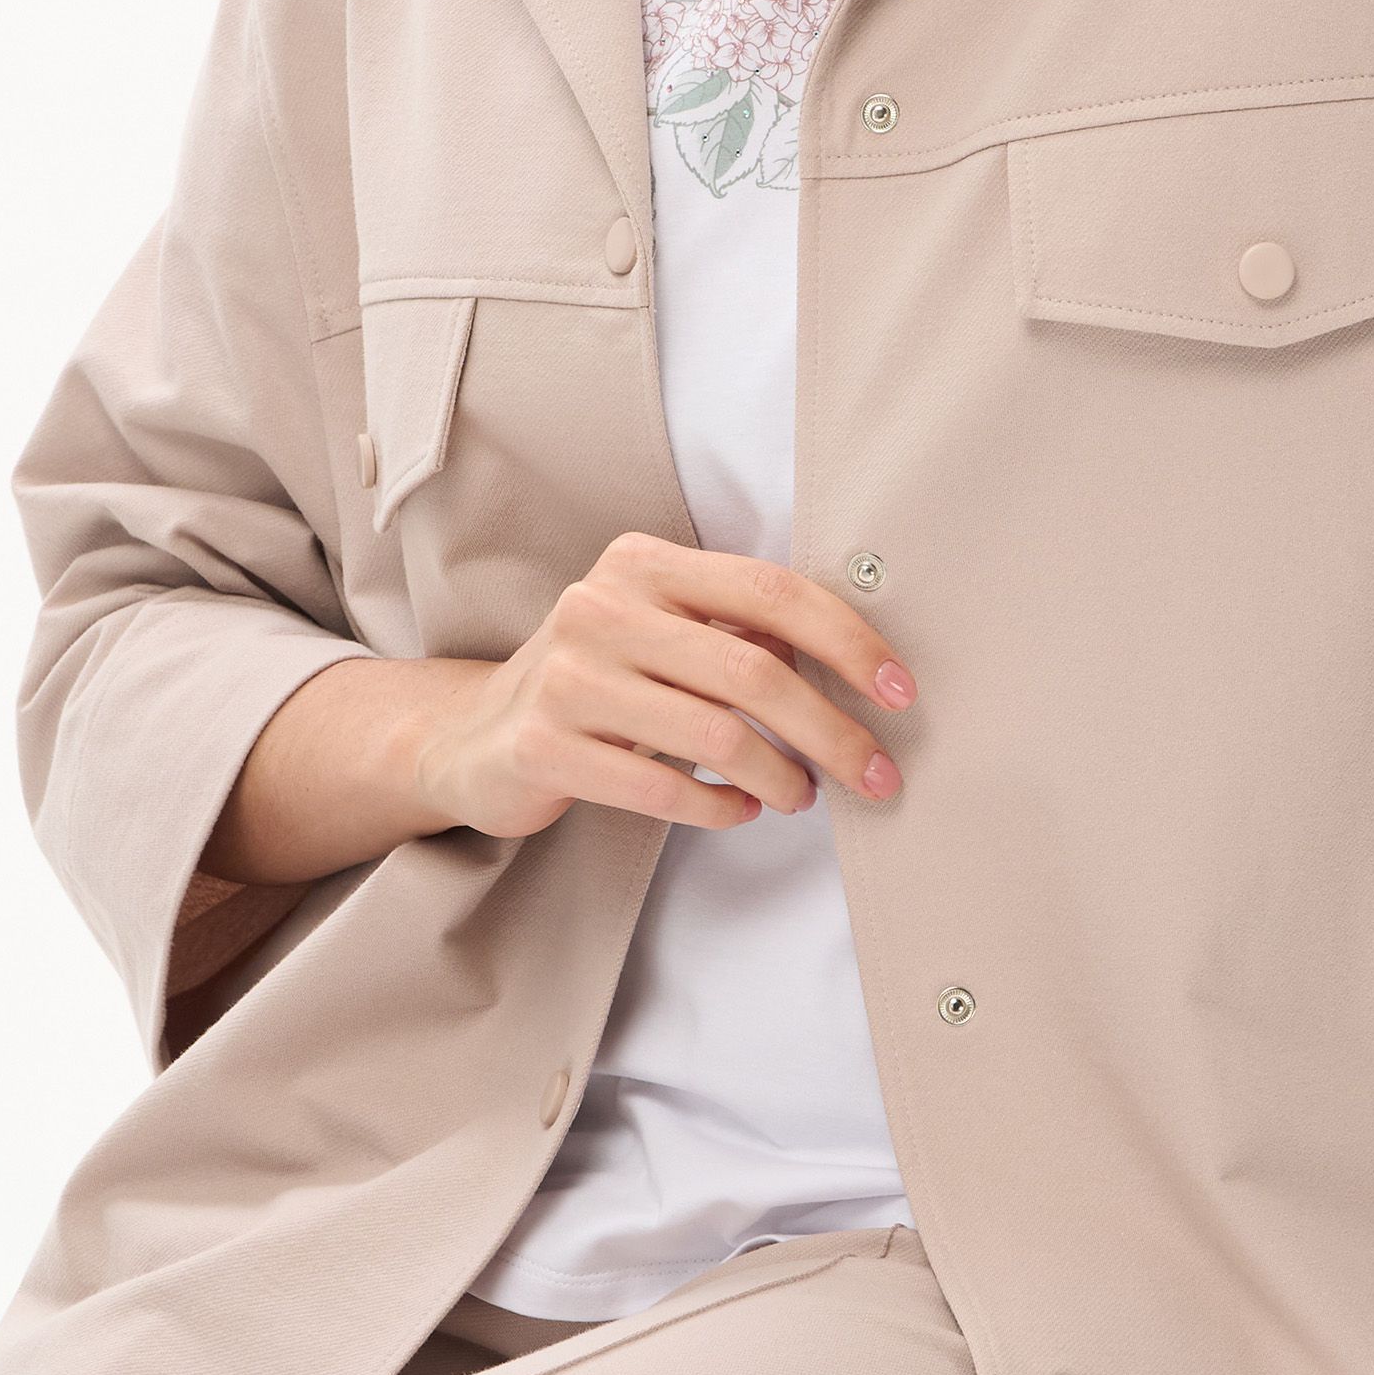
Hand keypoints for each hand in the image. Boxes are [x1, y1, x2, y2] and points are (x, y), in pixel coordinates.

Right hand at [407, 533, 920, 842]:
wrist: (473, 735)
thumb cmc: (599, 681)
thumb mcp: (661, 632)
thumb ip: (738, 632)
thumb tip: (853, 671)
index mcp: (642, 562)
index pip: (772, 591)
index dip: (849, 642)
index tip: (900, 692)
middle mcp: (601, 606)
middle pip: (754, 670)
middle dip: (833, 730)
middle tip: (876, 774)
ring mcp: (566, 677)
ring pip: (717, 735)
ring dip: (782, 777)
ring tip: (801, 796)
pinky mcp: (545, 747)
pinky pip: (666, 789)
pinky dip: (721, 810)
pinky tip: (739, 811)